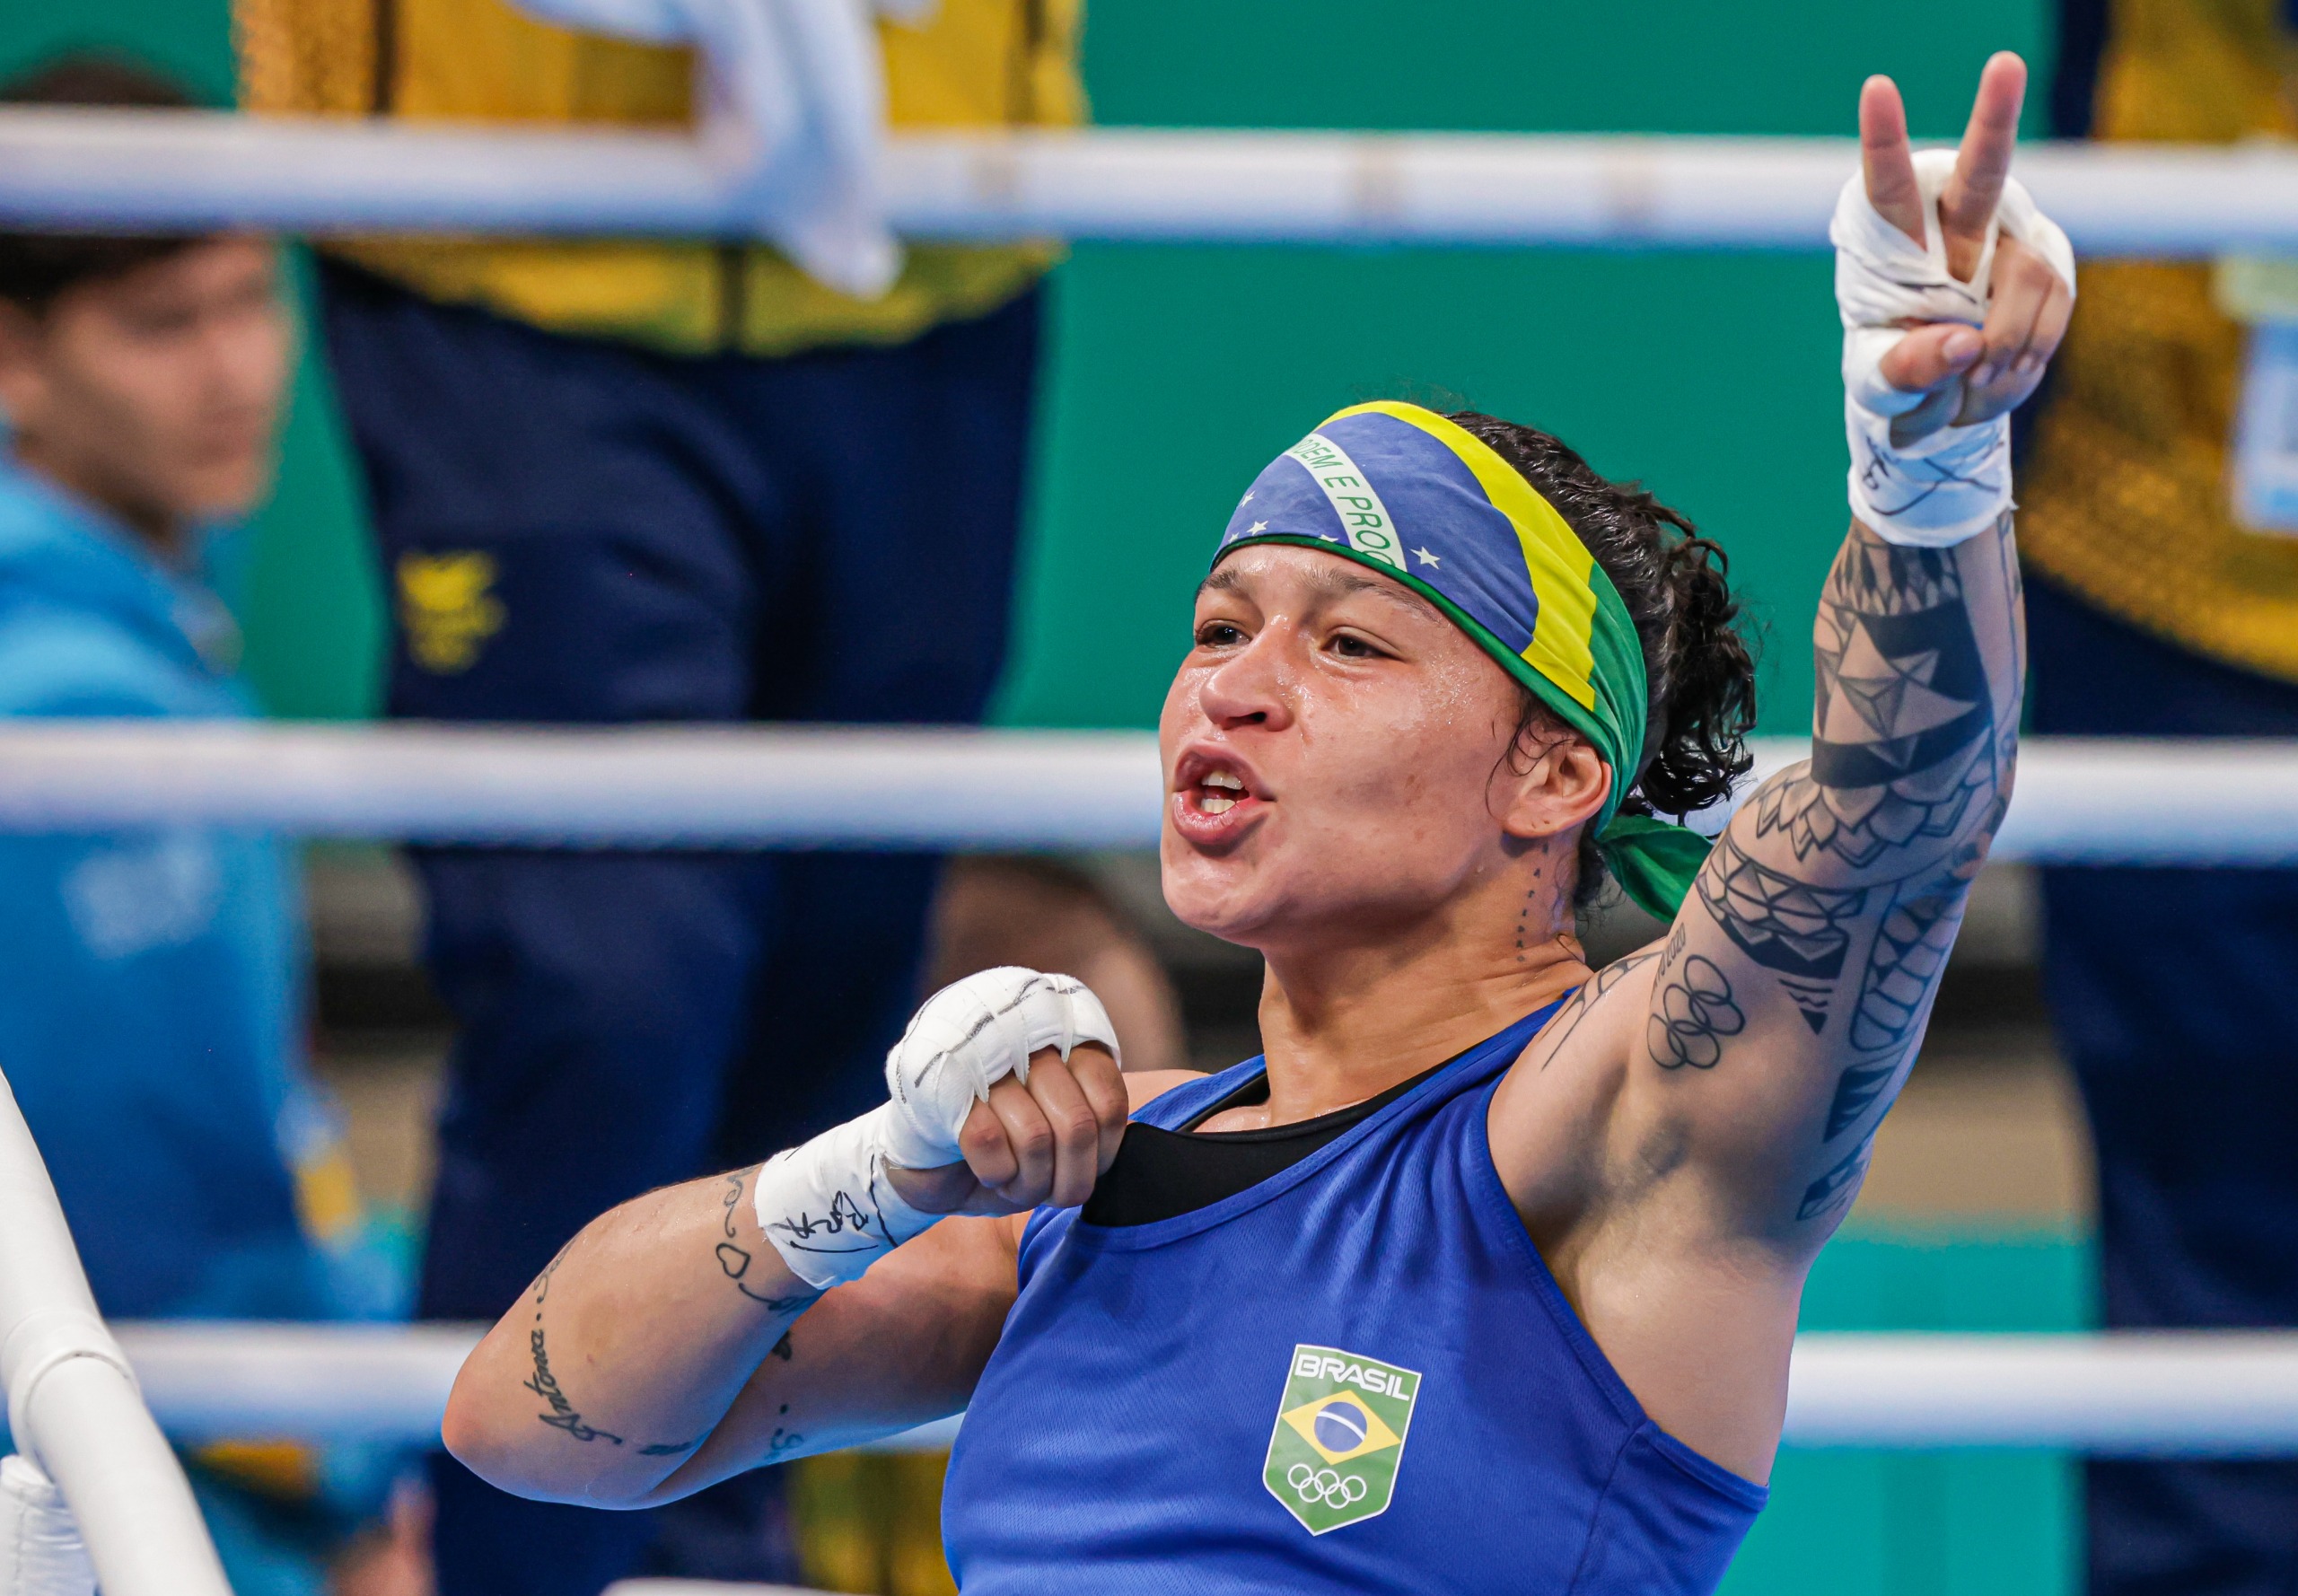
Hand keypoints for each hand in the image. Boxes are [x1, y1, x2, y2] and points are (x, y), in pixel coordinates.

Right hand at [884, 1041, 1126, 1214]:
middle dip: (1066, 1178)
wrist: (925, 1165)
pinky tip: (986, 1171)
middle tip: (1045, 1190)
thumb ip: (1092, 1124)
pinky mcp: (945, 1087)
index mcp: (1063, 1047)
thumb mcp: (1057, 1140)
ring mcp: (983, 1061)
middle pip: (1078, 1125)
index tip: (1080, 1170)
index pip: (1109, 1102)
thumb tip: (1119, 1142)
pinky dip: (994, 1173)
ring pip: (1037, 1137)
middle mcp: (1027, 1043)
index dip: (1102, 1153)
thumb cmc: (1003, 1151)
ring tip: (1013, 1182)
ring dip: (1028, 1182)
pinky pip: (990, 1140)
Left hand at [1861, 53, 2071, 440]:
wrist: (1945, 397)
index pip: (1887, 189)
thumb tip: (1964, 346)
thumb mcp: (1881, 382)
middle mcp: (1956, 229)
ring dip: (2003, 347)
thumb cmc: (1894, 374)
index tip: (1877, 87)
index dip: (1883, 140)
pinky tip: (1998, 379)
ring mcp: (2008, 245)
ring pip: (2024, 278)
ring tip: (1968, 392)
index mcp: (1897, 243)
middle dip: (1994, 116)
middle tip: (2005, 63)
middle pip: (1979, 173)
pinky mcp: (2051, 269)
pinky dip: (2027, 360)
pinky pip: (2054, 310)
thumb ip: (1910, 367)